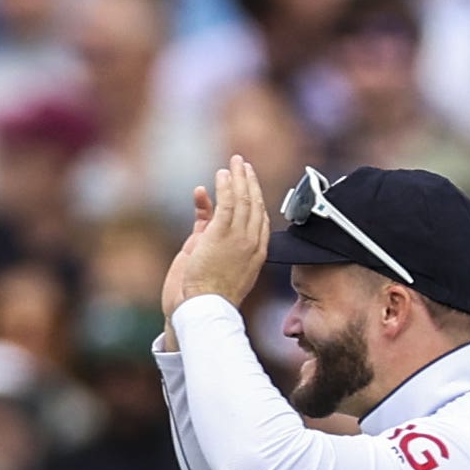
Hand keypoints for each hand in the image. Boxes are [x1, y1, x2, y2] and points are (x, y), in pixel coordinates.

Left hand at [164, 157, 269, 314]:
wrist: (208, 307)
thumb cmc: (212, 295)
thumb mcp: (222, 267)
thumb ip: (218, 243)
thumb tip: (212, 228)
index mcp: (257, 254)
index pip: (261, 220)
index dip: (257, 199)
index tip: (251, 185)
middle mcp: (252, 243)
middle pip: (255, 205)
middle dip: (250, 182)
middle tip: (244, 165)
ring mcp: (239, 238)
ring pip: (243, 199)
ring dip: (239, 177)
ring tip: (235, 162)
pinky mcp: (222, 234)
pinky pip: (228, 202)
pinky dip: (227, 186)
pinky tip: (223, 174)